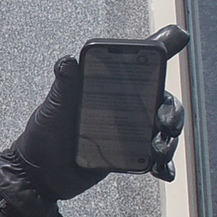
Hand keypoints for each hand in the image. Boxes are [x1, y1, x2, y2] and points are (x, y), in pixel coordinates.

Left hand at [0, 56, 188, 216]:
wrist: (37, 176)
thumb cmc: (42, 136)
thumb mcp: (52, 109)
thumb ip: (63, 86)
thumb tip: (67, 61)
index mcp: (107, 90)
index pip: (139, 67)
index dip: (162, 51)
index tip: (178, 40)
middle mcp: (123, 109)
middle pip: (160, 101)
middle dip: (171, 110)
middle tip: (165, 122)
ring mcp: (128, 133)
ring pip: (162, 131)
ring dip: (169, 140)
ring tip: (159, 151)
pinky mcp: (128, 157)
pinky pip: (153, 159)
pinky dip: (163, 165)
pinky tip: (162, 172)